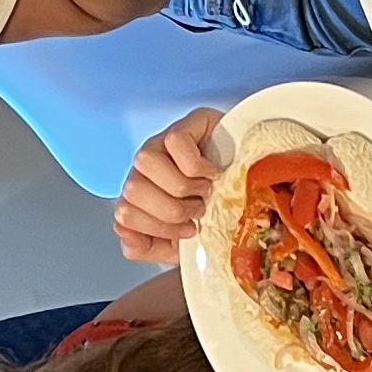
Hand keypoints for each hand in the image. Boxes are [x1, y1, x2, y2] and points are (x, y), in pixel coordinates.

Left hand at [114, 105, 228, 262]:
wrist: (249, 179)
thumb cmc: (213, 210)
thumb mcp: (181, 242)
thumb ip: (147, 246)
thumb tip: (123, 232)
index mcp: (140, 196)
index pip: (124, 215)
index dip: (158, 229)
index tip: (189, 231)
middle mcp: (144, 168)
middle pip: (131, 190)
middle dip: (172, 210)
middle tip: (199, 211)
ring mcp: (160, 143)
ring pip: (146, 161)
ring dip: (183, 186)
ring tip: (204, 192)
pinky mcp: (184, 125)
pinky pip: (175, 142)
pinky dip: (197, 165)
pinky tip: (212, 173)